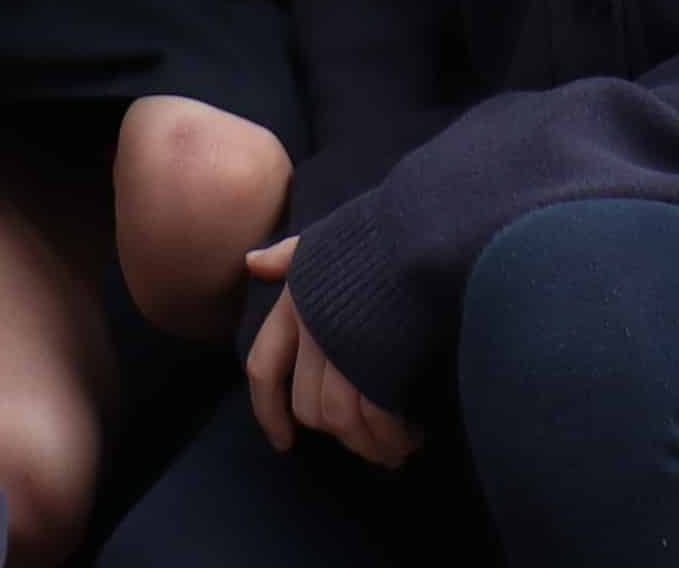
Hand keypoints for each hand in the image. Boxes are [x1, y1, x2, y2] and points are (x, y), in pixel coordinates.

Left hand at [239, 248, 416, 469]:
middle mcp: (312, 331)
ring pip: (341, 418)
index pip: (264, 369)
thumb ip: (289, 255)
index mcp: (293, 303)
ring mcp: (344, 350)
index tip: (283, 442)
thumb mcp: (326, 237)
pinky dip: (391, 435)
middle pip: (308, 406)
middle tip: (364, 439)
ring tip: (395, 449)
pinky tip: (410, 436)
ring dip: (368, 444)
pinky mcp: (380, 363)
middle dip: (335, 431)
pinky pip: (376, 416)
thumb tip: (252, 262)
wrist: (426, 230)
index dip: (268, 411)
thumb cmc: (377, 233)